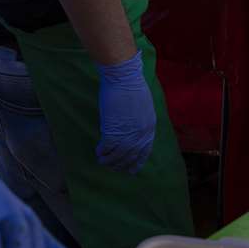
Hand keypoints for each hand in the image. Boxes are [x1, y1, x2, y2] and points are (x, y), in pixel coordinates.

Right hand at [96, 52, 155, 173]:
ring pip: (118, 156)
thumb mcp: (143, 106)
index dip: (137, 161)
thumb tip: (133, 128)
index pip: (145, 151)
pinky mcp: (113, 131)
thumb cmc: (132, 86)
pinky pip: (107, 148)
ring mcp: (128, 134)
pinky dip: (102, 152)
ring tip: (102, 161)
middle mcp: (140, 134)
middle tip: (113, 167)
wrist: (124, 78)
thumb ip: (140, 120)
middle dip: (121, 164)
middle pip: (131, 156)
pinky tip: (98, 152)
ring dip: (110, 161)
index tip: (132, 169)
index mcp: (149, 127)